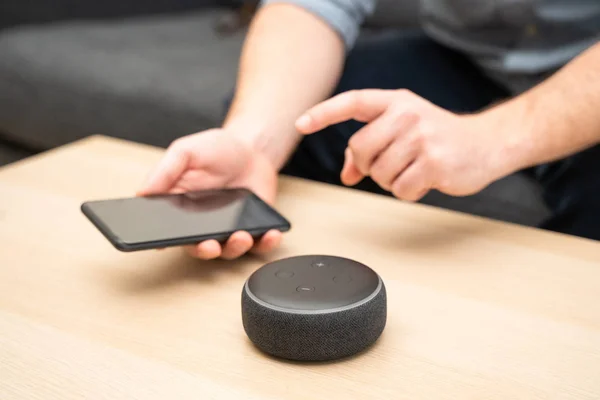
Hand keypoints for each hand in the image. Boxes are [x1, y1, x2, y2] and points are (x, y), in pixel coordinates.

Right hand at [137, 129, 281, 259]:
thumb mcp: (186, 151)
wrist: (252, 147)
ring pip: (229, 251)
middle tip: (209, 245)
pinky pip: (259, 244)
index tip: (166, 244)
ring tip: (241, 235)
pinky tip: (270, 235)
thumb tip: (141, 193)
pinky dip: (266, 243)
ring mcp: (229, 228)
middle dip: (204, 250)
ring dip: (235, 248)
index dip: (166, 241)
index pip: (169, 232)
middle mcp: (204, 224)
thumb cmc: (217, 149)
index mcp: (181, 208)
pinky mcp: (254, 228)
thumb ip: (165, 170)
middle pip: (199, 248)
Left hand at [295, 89, 517, 200]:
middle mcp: (407, 114)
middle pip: (360, 149)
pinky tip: (425, 180)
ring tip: (412, 170)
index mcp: (396, 101)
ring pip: (379, 174)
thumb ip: (370, 146)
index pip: (353, 102)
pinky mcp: (434, 163)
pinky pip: (399, 190)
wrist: (487, 143)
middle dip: (368, 165)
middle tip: (390, 164)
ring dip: (391, 180)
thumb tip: (346, 174)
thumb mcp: (403, 129)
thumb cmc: (439, 136)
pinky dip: (408, 192)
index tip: (301, 123)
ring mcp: (421, 137)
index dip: (324, 113)